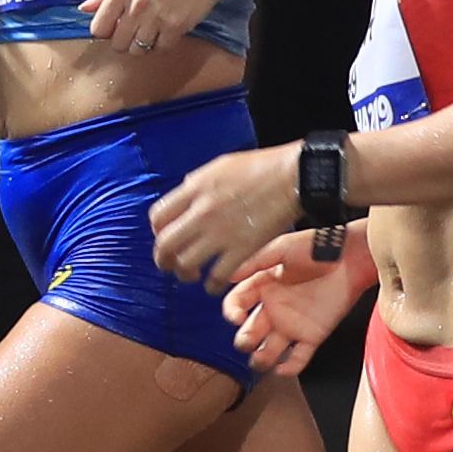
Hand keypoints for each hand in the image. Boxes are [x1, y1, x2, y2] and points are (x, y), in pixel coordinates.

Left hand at [79, 0, 231, 56]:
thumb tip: (85, 8)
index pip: (99, 27)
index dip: (105, 30)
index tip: (113, 27)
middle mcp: (138, 3)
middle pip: (117, 43)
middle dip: (123, 40)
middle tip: (134, 29)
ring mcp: (157, 17)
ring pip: (136, 51)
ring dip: (142, 44)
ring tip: (150, 29)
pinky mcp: (175, 27)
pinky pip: (159, 49)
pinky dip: (162, 44)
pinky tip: (165, 30)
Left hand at [148, 143, 302, 289]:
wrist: (295, 176)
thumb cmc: (263, 167)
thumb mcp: (221, 166)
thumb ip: (198, 182)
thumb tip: (185, 193)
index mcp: (195, 188)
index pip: (158, 216)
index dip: (158, 231)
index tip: (165, 237)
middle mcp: (202, 212)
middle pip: (165, 244)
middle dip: (162, 259)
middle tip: (168, 265)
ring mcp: (221, 233)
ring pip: (185, 264)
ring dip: (184, 274)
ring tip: (191, 275)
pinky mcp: (242, 250)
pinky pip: (216, 277)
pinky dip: (212, 285)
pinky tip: (214, 284)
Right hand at [221, 230, 370, 375]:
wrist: (352, 257)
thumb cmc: (317, 248)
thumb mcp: (282, 247)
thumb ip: (256, 261)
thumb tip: (229, 275)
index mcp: (263, 286)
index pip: (238, 303)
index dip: (232, 311)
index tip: (236, 317)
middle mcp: (274, 308)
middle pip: (251, 331)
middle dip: (245, 340)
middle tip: (246, 342)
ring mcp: (292, 324)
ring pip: (269, 349)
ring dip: (261, 358)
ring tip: (260, 360)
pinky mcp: (313, 336)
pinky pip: (298, 358)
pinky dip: (289, 368)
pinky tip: (281, 370)